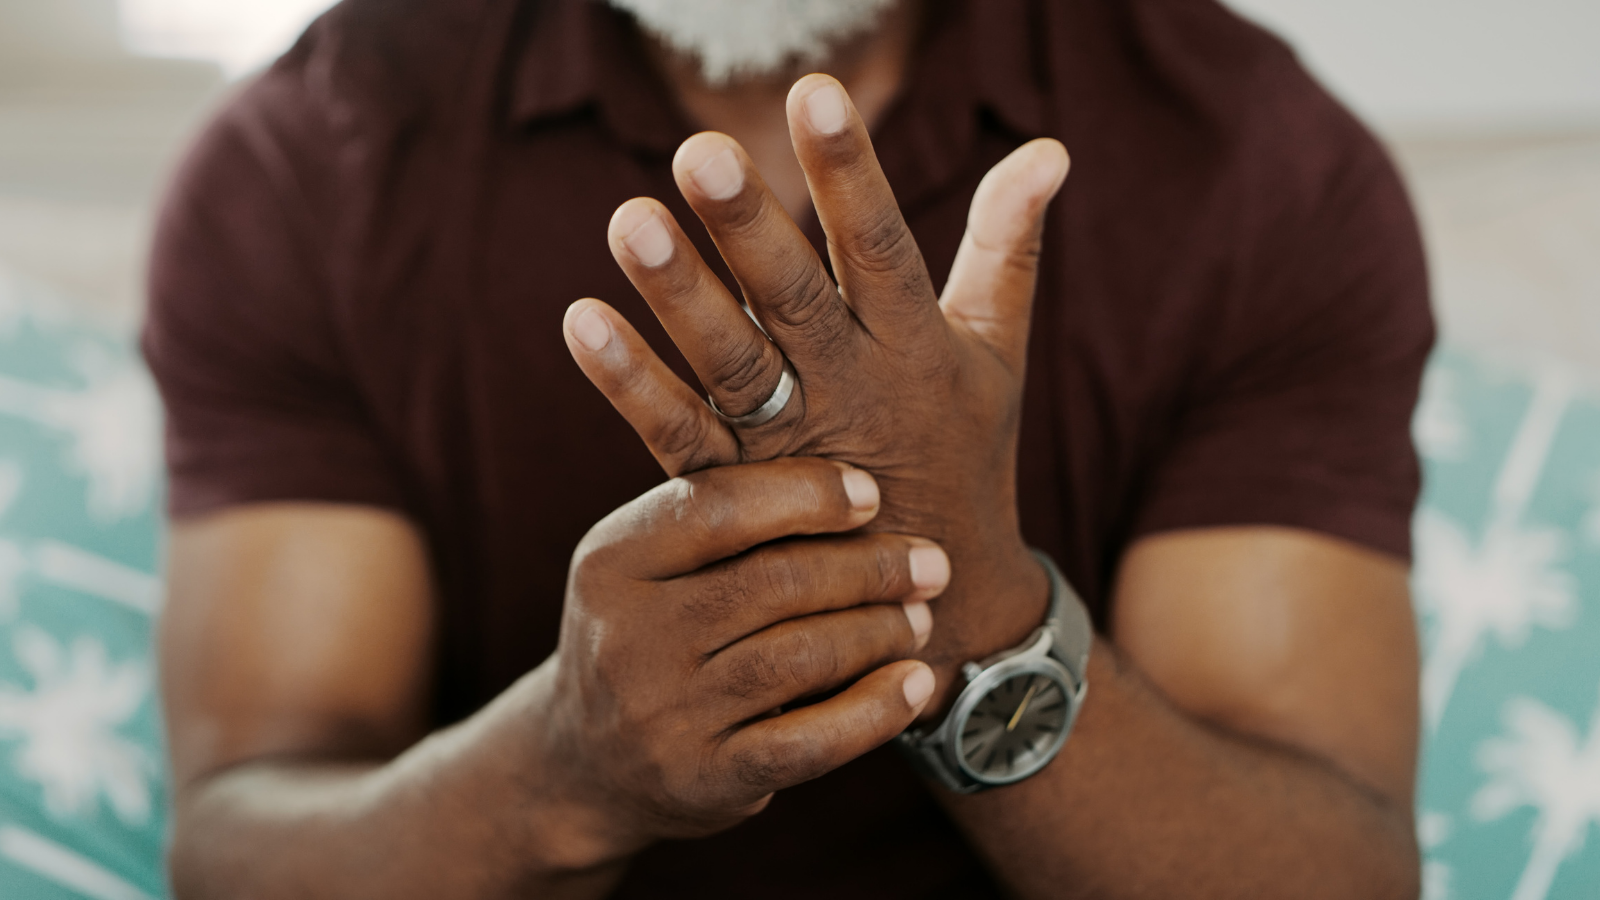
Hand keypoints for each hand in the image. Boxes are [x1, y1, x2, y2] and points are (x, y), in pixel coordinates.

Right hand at [526, 457, 946, 864]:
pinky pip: (807, 742)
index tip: (872, 494)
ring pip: (799, 657)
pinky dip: (873, 711)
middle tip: (928, 563)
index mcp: (612, 560)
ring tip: (919, 617)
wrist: (585, 764)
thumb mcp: (644, 563)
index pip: (718, 507)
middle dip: (868, 567)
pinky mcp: (703, 779)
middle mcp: (628, 637)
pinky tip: (914, 685)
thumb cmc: (647, 635)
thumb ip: (718, 515)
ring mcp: (663, 714)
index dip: (807, 494)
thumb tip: (850, 475)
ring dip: (878, 631)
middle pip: (773, 582)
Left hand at [563, 74, 1069, 695]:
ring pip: (732, 364)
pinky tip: (582, 323)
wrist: (941, 606)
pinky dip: (629, 386)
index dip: (851, 174)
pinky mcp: (736, 492)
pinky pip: (679, 436)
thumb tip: (1051, 147)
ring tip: (628, 221)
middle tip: (700, 155)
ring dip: (680, 296)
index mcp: (915, 346)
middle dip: (751, 228)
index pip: (882, 247)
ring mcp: (789, 446)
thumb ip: (1008, 246)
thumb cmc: (968, 452)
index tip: (816, 95)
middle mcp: (851, 390)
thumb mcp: (998, 350)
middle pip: (796, 301)